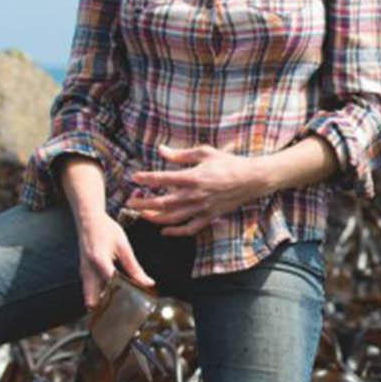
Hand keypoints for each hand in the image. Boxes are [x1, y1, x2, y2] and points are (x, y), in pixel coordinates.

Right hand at [75, 214, 154, 310]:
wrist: (88, 220)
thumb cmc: (106, 230)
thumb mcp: (124, 246)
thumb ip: (134, 267)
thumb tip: (148, 283)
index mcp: (99, 260)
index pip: (111, 284)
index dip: (123, 295)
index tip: (136, 305)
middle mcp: (88, 270)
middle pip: (94, 298)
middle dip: (107, 309)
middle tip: (123, 318)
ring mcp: (83, 273)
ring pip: (90, 296)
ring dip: (103, 304)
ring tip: (120, 313)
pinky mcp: (84, 273)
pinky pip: (91, 290)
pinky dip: (100, 297)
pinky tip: (113, 300)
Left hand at [124, 143, 266, 236]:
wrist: (251, 179)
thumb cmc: (228, 163)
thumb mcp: (204, 153)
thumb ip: (181, 154)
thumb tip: (161, 150)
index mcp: (192, 177)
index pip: (162, 179)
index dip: (145, 179)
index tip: (134, 177)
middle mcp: (194, 195)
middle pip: (162, 202)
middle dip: (142, 203)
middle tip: (129, 202)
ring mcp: (202, 208)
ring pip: (172, 218)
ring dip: (154, 218)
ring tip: (142, 215)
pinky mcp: (209, 217)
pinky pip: (189, 228)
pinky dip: (175, 232)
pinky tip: (164, 230)